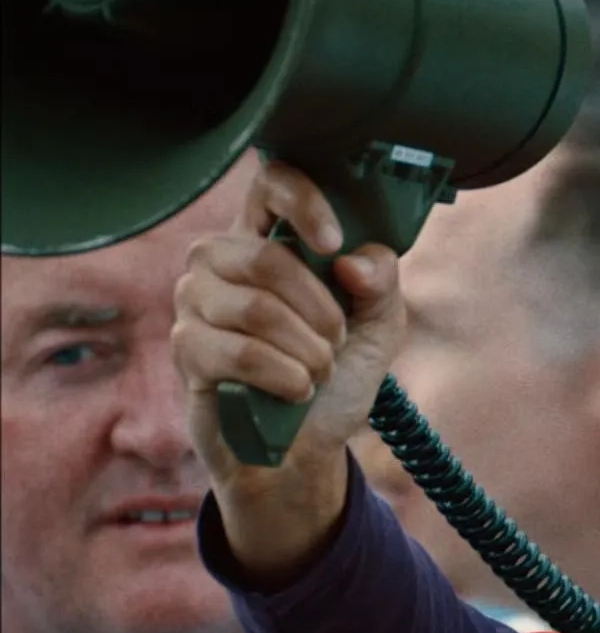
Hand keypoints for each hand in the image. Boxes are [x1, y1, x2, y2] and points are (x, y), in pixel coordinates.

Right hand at [171, 160, 408, 579]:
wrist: (304, 448)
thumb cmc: (335, 372)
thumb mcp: (378, 325)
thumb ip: (380, 283)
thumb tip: (352, 262)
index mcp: (268, 236)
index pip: (271, 184)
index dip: (303, 203)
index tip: (335, 245)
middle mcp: (220, 259)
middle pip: (267, 258)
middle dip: (321, 310)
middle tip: (337, 340)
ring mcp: (194, 301)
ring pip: (257, 309)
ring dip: (308, 350)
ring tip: (319, 372)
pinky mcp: (186, 349)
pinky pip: (241, 353)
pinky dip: (286, 377)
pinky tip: (296, 391)